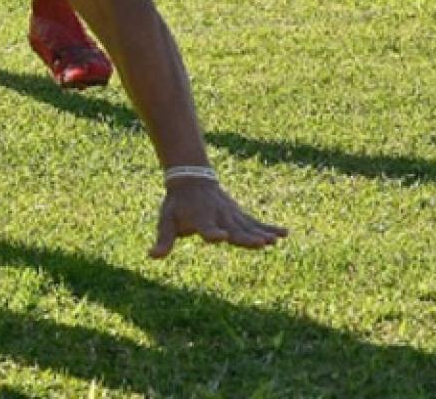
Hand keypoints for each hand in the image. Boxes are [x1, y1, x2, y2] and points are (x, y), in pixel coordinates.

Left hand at [149, 179, 286, 257]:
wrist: (191, 180)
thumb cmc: (177, 205)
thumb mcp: (166, 221)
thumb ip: (163, 240)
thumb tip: (151, 256)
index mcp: (200, 220)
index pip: (207, 229)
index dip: (213, 234)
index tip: (221, 238)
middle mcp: (218, 217)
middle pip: (234, 229)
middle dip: (247, 237)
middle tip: (262, 243)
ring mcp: (231, 215)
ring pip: (248, 226)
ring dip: (261, 233)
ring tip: (274, 241)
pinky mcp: (239, 214)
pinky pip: (256, 222)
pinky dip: (269, 227)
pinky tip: (284, 234)